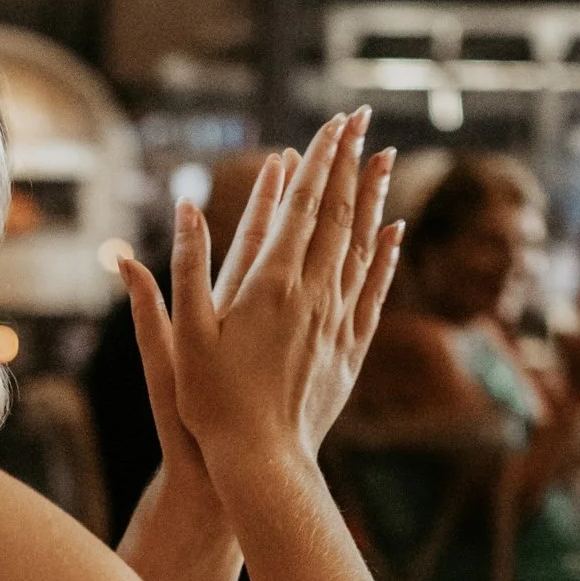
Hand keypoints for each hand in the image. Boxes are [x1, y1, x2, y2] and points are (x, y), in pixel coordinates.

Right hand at [123, 110, 397, 484]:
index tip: (333, 123)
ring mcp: (336, 321)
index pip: (302, 206)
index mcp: (271, 285)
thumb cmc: (211, 404)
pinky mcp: (349, 349)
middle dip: (349, 162)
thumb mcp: (185, 336)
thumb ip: (185, 269)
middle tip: (361, 118)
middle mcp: (312, 295)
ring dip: (372, 197)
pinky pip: (374, 290)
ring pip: (362, 246)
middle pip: (337, 215)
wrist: (262, 462)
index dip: (319, 160)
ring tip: (384, 157)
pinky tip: (394, 232)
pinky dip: (385, 255)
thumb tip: (186, 207)